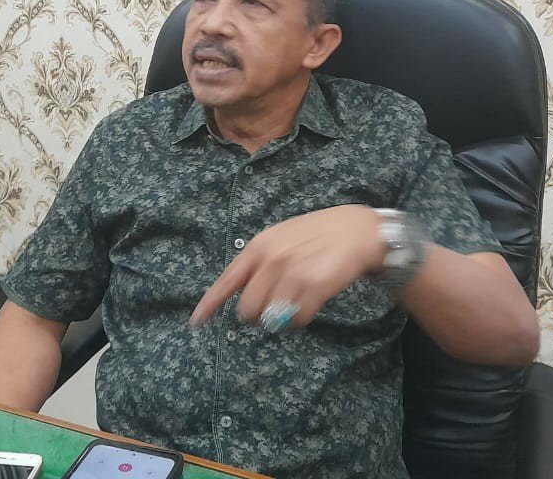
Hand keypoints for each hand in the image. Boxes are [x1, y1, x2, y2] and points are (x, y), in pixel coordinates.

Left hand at [190, 204, 385, 330]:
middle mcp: (270, 260)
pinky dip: (299, 320)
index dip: (210, 304)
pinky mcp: (312, 287)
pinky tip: (308, 307)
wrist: (356, 231)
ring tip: (293, 305)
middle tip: (272, 309)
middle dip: (256, 315)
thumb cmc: (316, 236)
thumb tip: (245, 298)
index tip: (196, 322)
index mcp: (258, 247)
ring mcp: (291, 274)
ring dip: (278, 319)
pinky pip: (295, 320)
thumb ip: (260, 265)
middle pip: (247, 308)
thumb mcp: (281, 240)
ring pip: (269, 317)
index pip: (227, 281)